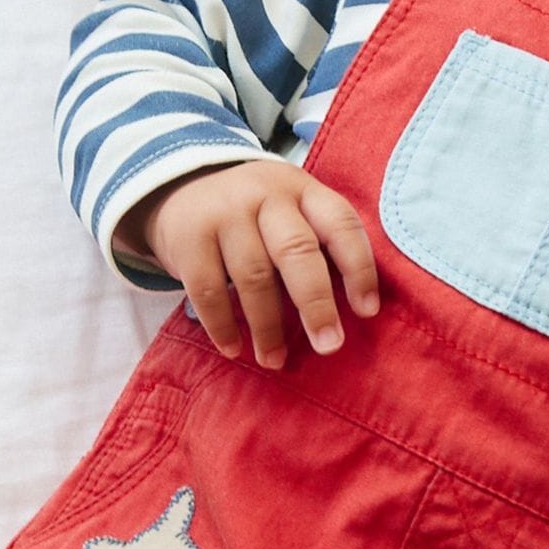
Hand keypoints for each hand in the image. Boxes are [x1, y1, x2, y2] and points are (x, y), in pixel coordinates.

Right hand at [127, 159, 379, 368]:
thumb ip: (319, 245)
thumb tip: (355, 311)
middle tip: (328, 345)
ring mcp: (224, 214)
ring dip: (267, 327)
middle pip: (296, 251)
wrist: (182, 187)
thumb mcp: (291, 211)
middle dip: (316, 304)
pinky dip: (223, 325)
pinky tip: (234, 348)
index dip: (359, 267)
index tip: (367, 311)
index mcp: (303, 191)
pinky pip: (208, 289)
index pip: (340, 223)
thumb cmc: (255, 215)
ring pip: (253, 276)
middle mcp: (265, 196)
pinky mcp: (187, 238)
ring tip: (274, 360)